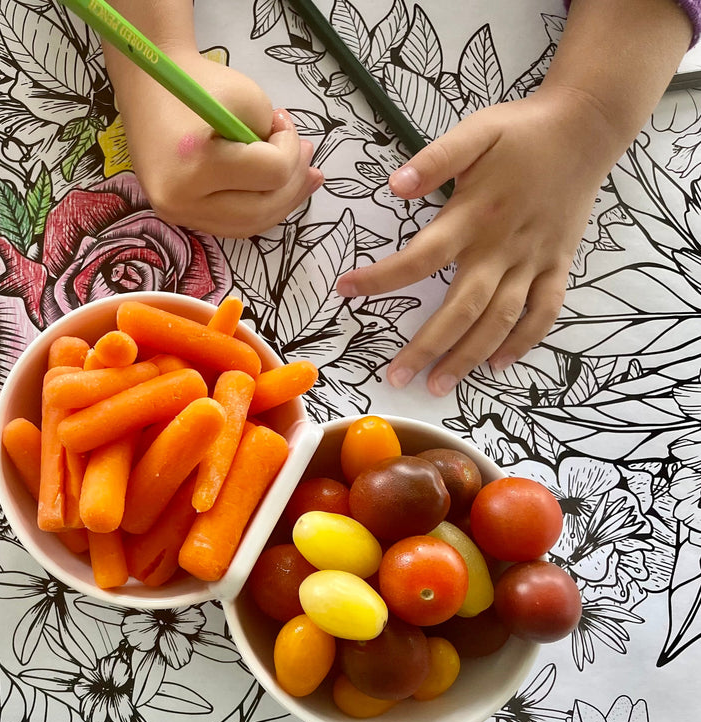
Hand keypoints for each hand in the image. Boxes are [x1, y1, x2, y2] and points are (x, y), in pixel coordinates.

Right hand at [115, 52, 322, 237]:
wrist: (149, 86)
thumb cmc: (198, 83)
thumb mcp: (247, 96)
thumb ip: (274, 137)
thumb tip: (293, 168)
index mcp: (196, 161)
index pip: (270, 173)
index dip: (290, 148)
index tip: (281, 120)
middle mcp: (181, 197)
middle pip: (261, 209)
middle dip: (293, 182)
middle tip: (306, 155)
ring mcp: (176, 212)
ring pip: (247, 227)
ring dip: (281, 204)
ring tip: (302, 178)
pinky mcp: (177, 214)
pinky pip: (228, 225)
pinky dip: (257, 210)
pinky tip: (276, 193)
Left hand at [336, 86, 624, 395]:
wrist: (587, 125)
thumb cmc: (521, 131)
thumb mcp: (475, 132)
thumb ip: (435, 159)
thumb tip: (393, 185)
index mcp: (475, 216)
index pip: (421, 256)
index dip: (383, 277)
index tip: (346, 289)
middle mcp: (503, 246)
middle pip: (462, 307)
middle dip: (428, 346)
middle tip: (396, 376)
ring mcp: (533, 259)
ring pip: (501, 319)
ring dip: (469, 356)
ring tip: (438, 385)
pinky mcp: (558, 263)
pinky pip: (544, 311)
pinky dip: (524, 341)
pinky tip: (498, 364)